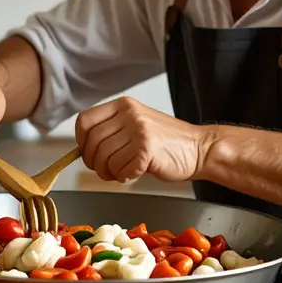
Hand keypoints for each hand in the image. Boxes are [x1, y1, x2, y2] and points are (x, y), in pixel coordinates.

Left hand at [74, 97, 210, 182]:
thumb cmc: (167, 142)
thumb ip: (112, 132)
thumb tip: (84, 149)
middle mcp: (129, 114)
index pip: (84, 121)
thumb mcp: (136, 125)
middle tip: (107, 170)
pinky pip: (121, 170)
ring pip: (105, 159)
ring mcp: (139, 130)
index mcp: (123, 105)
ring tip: (124, 171)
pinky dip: (125, 177)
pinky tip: (137, 172)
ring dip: (111, 172)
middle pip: (92, 143)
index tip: (87, 153)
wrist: (199, 149)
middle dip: (95, 163)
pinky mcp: (147, 149)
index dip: (81, 141)